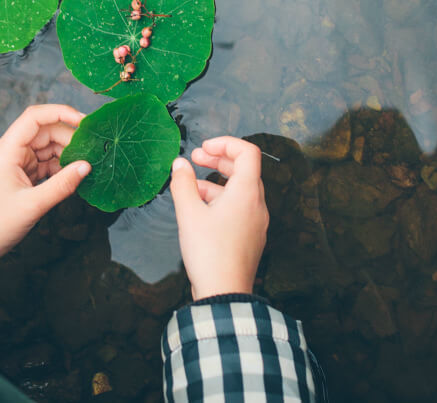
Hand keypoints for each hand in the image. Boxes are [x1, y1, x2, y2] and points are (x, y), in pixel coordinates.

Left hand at [0, 104, 90, 260]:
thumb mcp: (33, 204)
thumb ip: (62, 185)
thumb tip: (86, 167)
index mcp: (8, 150)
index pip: (34, 117)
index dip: (60, 112)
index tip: (84, 121)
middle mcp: (12, 151)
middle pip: (45, 131)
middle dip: (69, 138)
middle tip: (91, 150)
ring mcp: (17, 162)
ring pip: (47, 147)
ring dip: (66, 153)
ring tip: (86, 164)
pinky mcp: (23, 174)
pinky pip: (46, 163)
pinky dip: (60, 167)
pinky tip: (74, 176)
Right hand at [169, 137, 268, 299]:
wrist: (224, 293)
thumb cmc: (209, 253)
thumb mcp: (189, 213)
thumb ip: (183, 183)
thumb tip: (180, 164)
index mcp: (246, 193)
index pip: (247, 152)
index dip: (225, 143)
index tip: (203, 148)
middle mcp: (257, 204)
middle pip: (244, 169)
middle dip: (218, 159)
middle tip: (195, 158)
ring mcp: (256, 221)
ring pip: (240, 190)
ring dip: (216, 181)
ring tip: (190, 187)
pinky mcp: (251, 236)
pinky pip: (239, 208)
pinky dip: (221, 200)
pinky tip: (200, 210)